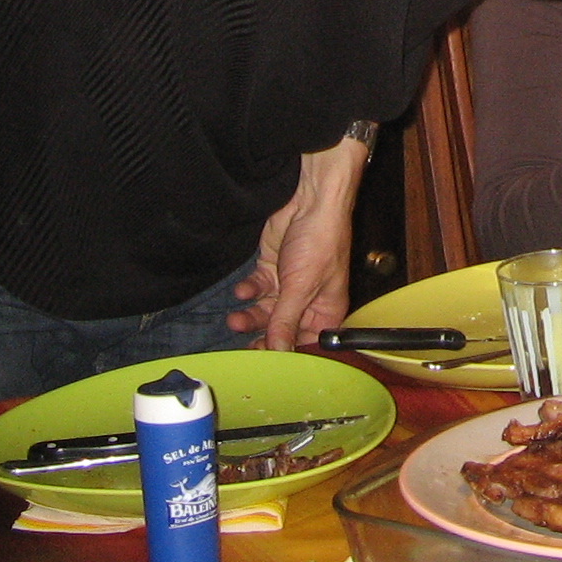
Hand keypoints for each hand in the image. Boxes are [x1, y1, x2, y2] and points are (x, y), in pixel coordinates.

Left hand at [230, 135, 365, 347]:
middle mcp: (309, 300)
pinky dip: (249, 291)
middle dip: (261, 335)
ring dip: (250, 315)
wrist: (310, 198)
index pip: (306, 344)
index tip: (264, 364)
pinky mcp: (273, 267)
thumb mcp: (301, 286)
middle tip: (242, 344)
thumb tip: (277, 354)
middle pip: (282, 329)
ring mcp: (289, 283)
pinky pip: (257, 288)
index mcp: (327, 310)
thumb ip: (285, 322)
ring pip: (265, 310)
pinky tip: (243, 290)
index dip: (287, 354)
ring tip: (235, 318)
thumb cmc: (321, 240)